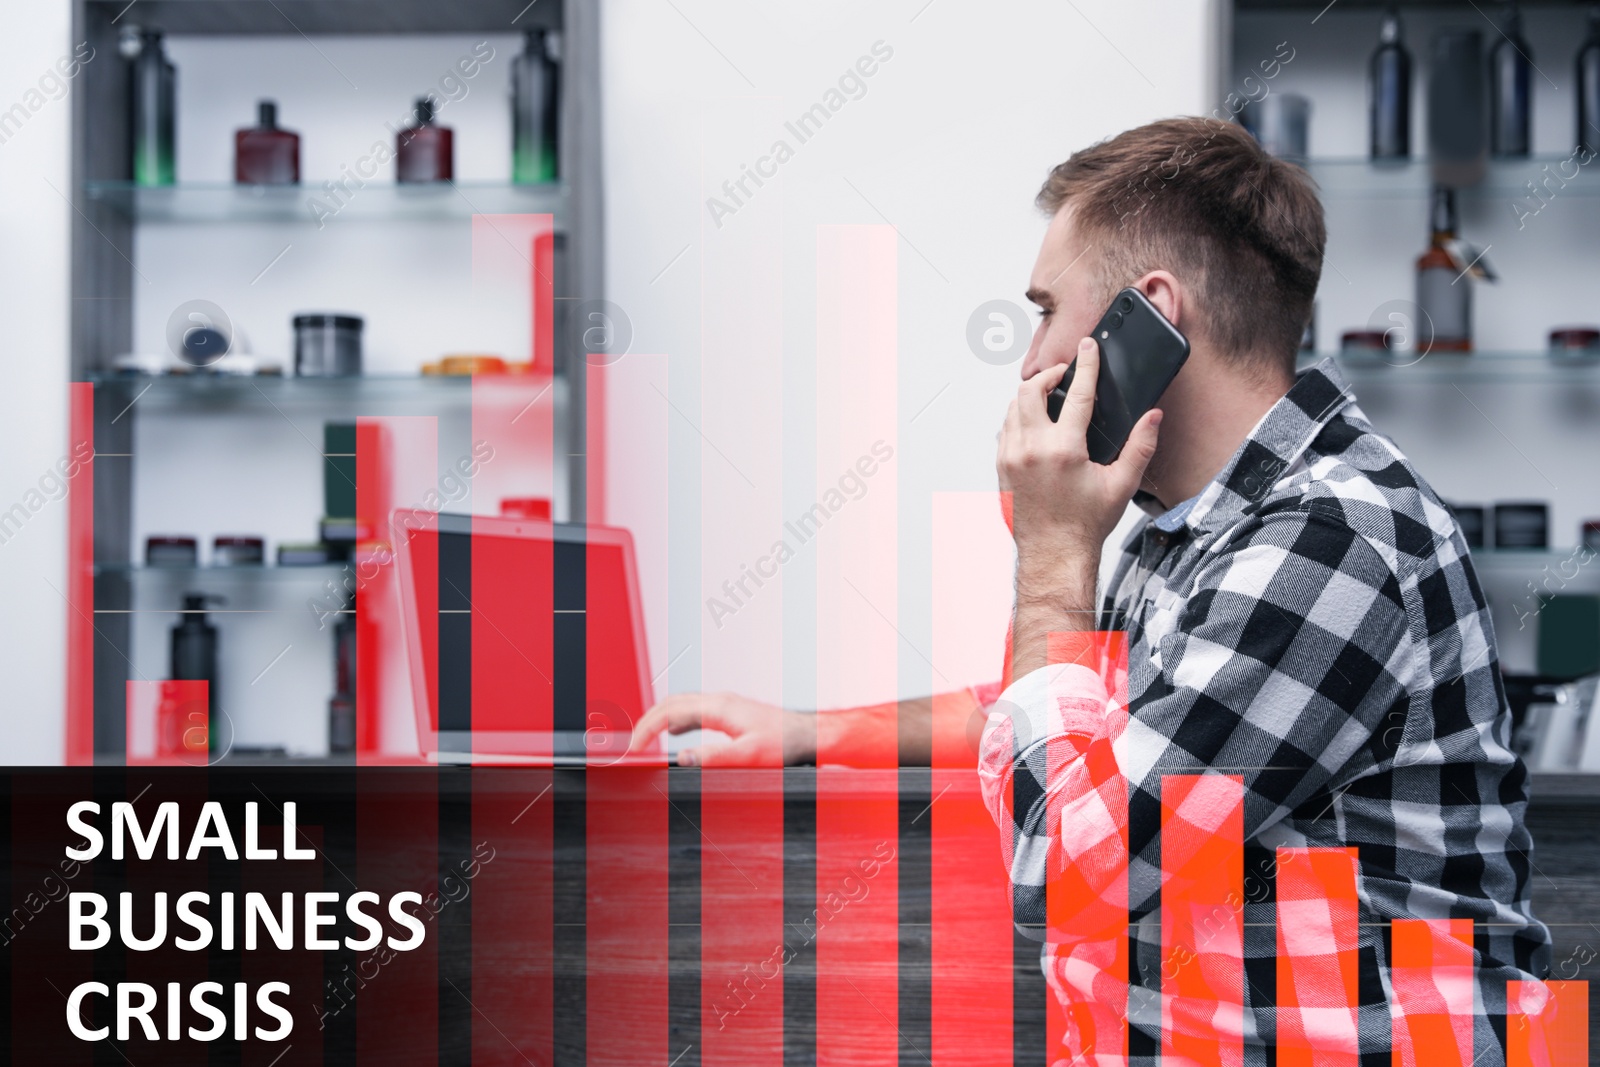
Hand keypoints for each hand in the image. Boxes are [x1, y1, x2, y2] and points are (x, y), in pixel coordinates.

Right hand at [628, 691, 807, 766]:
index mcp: (718, 708)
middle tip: (633, 743)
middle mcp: (719, 701)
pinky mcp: (732, 713)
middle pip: (671, 703)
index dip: (647, 728)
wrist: (810, 735)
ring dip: (661, 719)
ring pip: (682, 705)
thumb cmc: (785, 744)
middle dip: (648, 721)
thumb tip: (681, 758)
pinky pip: (695, 712)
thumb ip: (714, 757)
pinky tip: (677, 735)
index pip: (670, 712)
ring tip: (647, 738)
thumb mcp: (748, 756)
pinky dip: (677, 721)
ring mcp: (725, 705)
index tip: (634, 747)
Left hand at [997, 337, 1161, 584]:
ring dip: (1030, 395)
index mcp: (1064, 450)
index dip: (1086, 365)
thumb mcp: (1122, 485)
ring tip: (1051, 397)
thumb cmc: (1085, 524)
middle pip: (1030, 390)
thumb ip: (1140, 446)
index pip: (1077, 394)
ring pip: (1012, 407)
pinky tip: (1035, 423)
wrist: (1053, 554)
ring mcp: (1011, 458)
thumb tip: (1153, 417)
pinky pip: (1005, 429)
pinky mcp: (1001, 467)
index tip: (1088, 347)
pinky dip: (1018, 418)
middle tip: (1065, 375)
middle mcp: (1031, 449)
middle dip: (1049, 375)